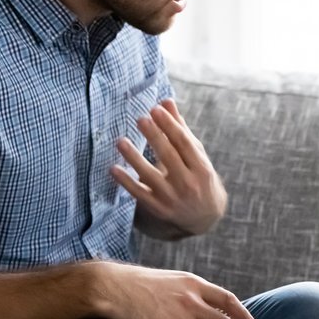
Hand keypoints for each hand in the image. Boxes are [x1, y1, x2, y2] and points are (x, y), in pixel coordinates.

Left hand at [111, 98, 226, 236]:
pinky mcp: (158, 209)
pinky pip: (139, 194)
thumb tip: (166, 101)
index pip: (184, 143)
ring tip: (121, 141)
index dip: (170, 125)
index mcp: (201, 167)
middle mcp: (188, 183)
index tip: (156, 109)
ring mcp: (172, 198)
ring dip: (134, 158)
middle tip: (140, 119)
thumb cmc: (199, 177)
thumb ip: (180, 129)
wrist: (204, 218)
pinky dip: (126, 182)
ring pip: (151, 175)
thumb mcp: (196, 155)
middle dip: (154, 136)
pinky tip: (113, 169)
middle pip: (169, 156)